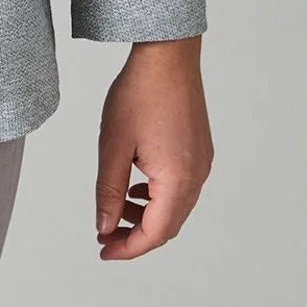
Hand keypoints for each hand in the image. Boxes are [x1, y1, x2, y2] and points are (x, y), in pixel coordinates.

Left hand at [94, 37, 212, 260]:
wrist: (168, 56)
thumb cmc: (139, 94)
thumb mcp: (113, 145)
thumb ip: (108, 190)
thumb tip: (104, 224)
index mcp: (178, 181)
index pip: (155, 233)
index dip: (128, 247)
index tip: (103, 250)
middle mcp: (197, 176)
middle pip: (169, 225)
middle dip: (136, 235)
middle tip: (105, 234)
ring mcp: (202, 163)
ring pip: (176, 207)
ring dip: (147, 216)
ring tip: (116, 208)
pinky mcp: (200, 150)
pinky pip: (181, 187)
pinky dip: (158, 197)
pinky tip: (136, 187)